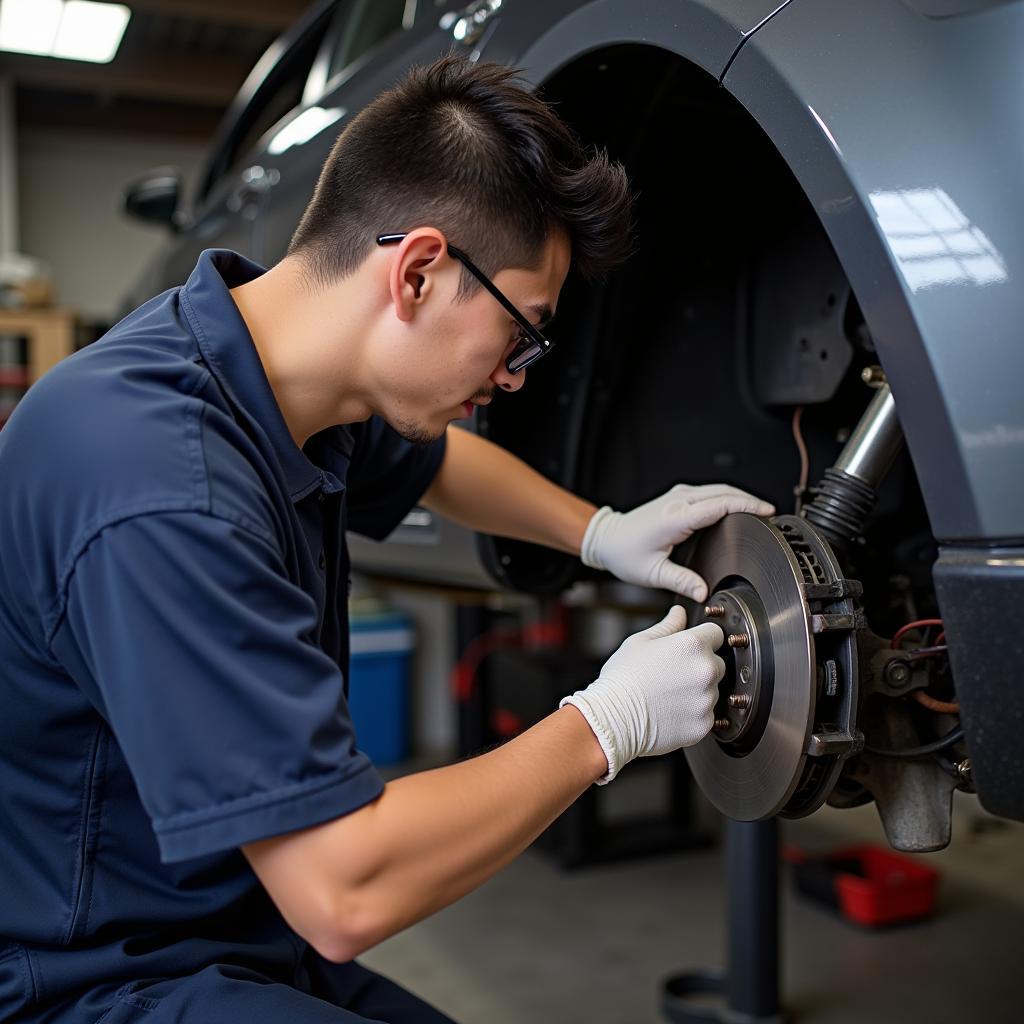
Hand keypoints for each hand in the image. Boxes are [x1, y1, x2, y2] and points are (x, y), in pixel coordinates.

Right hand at [560, 606, 725, 782]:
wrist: (614, 719)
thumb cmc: (623, 679)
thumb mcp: (640, 642)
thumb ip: (667, 626)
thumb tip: (680, 613)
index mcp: (693, 645)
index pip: (716, 633)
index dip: (703, 637)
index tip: (691, 647)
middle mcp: (706, 671)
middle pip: (718, 662)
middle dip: (700, 665)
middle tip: (673, 672)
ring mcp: (707, 699)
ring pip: (712, 689)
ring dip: (698, 690)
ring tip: (668, 693)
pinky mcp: (704, 724)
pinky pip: (706, 713)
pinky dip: (693, 713)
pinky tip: (671, 710)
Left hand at [580, 483, 774, 600]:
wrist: (607, 538)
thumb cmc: (626, 554)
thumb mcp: (653, 573)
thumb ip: (681, 581)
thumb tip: (704, 592)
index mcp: (675, 518)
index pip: (719, 505)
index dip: (746, 506)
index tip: (767, 512)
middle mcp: (678, 501)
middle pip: (724, 492)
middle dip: (750, 500)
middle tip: (772, 515)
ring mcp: (678, 496)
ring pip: (718, 489)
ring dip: (740, 497)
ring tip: (760, 512)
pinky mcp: (678, 497)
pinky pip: (709, 493)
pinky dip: (727, 498)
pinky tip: (737, 509)